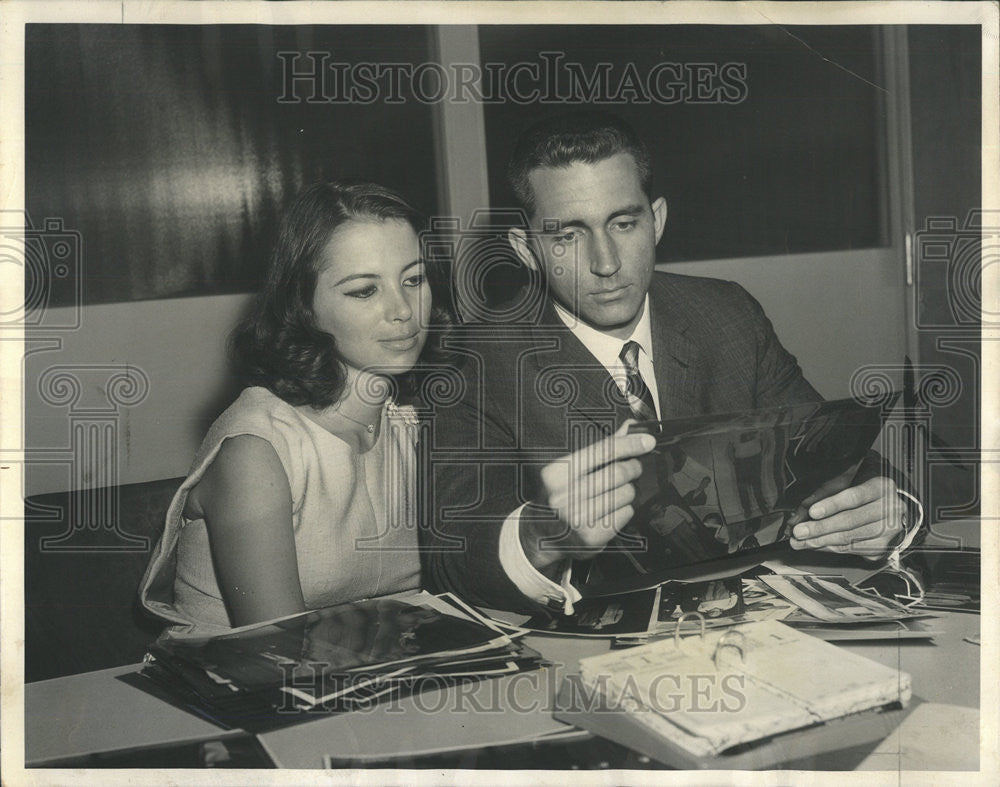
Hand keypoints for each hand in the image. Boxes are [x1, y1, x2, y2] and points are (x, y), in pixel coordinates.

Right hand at [520, 422, 655, 569]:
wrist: (541, 533)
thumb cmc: (560, 494)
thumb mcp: (571, 468)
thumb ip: (601, 447)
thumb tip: (630, 426)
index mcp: (557, 473)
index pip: (601, 452)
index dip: (628, 444)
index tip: (648, 441)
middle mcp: (564, 496)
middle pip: (618, 473)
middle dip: (632, 467)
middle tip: (633, 468)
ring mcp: (578, 519)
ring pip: (626, 494)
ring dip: (628, 491)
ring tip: (615, 492)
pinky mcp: (592, 537)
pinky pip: (626, 514)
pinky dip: (624, 509)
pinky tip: (610, 510)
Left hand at [790, 476, 903, 559]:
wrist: (892, 511)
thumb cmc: (864, 494)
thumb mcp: (847, 484)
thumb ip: (824, 494)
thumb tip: (801, 512)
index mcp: (881, 487)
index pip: (855, 497)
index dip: (832, 505)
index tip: (812, 512)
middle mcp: (891, 509)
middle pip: (851, 520)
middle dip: (820, 528)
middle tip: (798, 532)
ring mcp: (890, 531)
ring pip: (850, 538)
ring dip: (821, 542)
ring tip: (800, 542)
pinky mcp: (884, 547)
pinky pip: (852, 549)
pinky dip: (830, 548)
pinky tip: (815, 546)